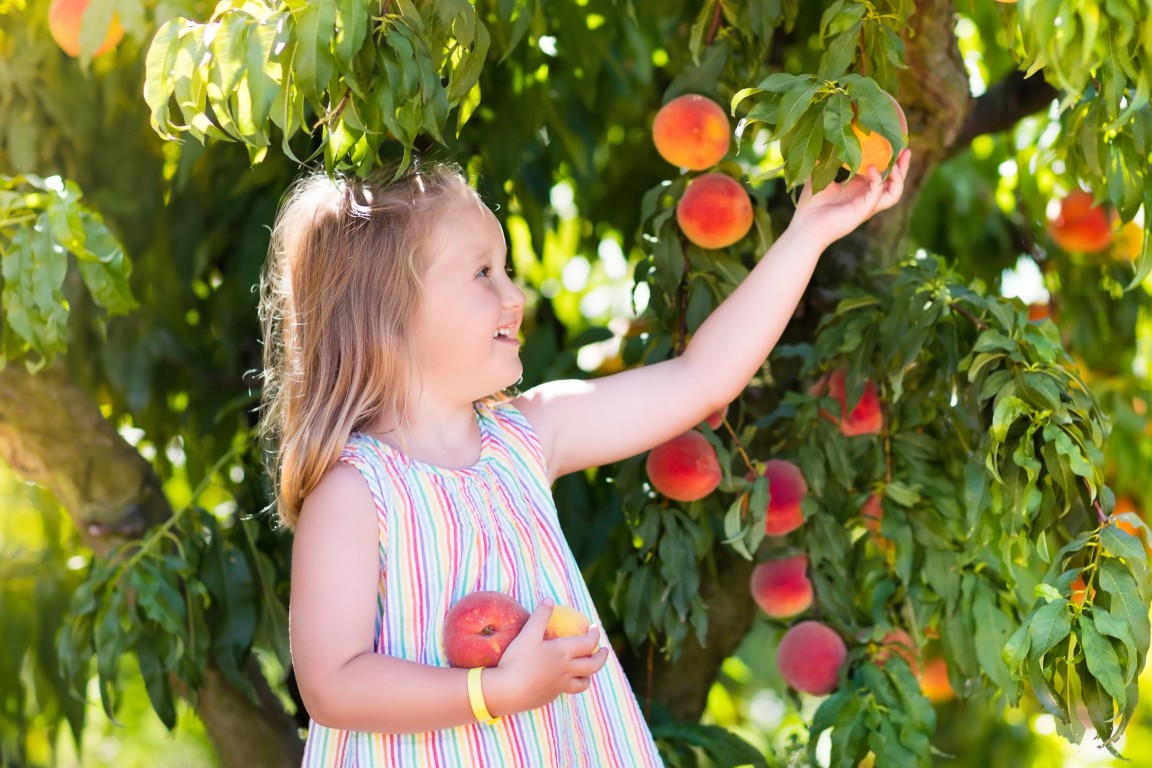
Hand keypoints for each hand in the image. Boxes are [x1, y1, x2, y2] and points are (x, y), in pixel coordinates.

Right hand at [483, 600, 608, 715]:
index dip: (594, 634)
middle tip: (604, 650)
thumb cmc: (518, 661)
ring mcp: (560, 686)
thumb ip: (540, 616)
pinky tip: (563, 680)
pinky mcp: (550, 696)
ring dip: (589, 674)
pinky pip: (567, 690)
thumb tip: (550, 600)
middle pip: (593, 665)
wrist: (507, 692)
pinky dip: (571, 683)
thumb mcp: (528, 634)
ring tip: (588, 670)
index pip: (588, 643)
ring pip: (584, 683)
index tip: (595, 628)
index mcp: (563, 652)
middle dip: (601, 657)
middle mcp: (566, 670)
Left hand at [792, 149, 910, 245]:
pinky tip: (872, 168)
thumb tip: (826, 138)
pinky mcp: (863, 211)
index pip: (882, 173)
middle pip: (894, 182)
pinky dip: (877, 180)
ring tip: (897, 161)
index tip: (893, 142)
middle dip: (903, 166)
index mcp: (860, 188)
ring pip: (894, 192)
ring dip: (899, 177)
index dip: (890, 159)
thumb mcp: (820, 176)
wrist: (805, 227)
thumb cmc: (811, 205)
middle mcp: (867, 197)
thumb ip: (826, 160)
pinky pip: (878, 194)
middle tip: (906, 149)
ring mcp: (867, 205)